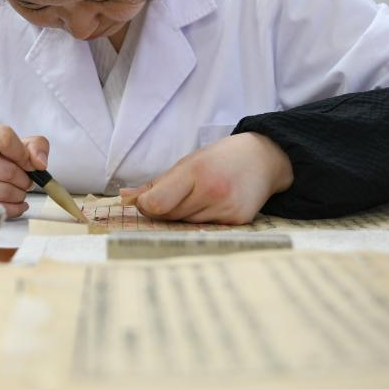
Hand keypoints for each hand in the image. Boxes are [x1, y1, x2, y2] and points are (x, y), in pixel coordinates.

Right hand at [0, 123, 48, 218]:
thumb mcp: (9, 142)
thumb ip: (34, 145)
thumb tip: (40, 164)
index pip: (5, 139)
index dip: (23, 154)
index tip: (28, 163)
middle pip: (8, 170)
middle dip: (25, 179)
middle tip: (25, 181)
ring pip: (4, 191)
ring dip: (20, 194)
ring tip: (18, 191)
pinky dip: (14, 209)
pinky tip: (16, 204)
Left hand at [122, 132, 293, 224]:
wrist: (263, 158)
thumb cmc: (219, 159)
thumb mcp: (188, 162)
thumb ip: (156, 183)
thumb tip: (125, 198)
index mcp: (196, 171)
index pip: (158, 203)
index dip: (146, 207)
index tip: (145, 202)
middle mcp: (212, 191)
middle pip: (170, 217)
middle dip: (163, 212)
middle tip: (172, 199)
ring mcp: (227, 209)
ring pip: (186, 226)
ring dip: (182, 218)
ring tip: (196, 199)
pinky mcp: (238, 222)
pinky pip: (205, 229)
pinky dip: (201, 222)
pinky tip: (211, 206)